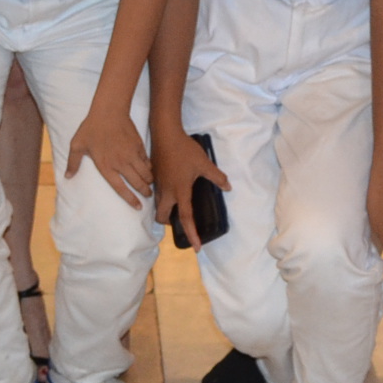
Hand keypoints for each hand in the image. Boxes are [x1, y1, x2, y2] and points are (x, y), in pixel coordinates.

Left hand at [69, 104, 151, 208]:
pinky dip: (149, 167)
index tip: (138, 206)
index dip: (130, 199)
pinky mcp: (139, 146)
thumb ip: (73, 162)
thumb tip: (67, 176)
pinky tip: (148, 169)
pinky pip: (147, 161)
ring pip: (146, 173)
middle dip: (145, 192)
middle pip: (138, 183)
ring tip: (149, 184)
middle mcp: (121, 163)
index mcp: (106, 166)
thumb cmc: (91, 128)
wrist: (108, 110)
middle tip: (148, 196)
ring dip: (149, 181)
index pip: (121, 188)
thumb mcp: (77, 145)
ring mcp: (132, 155)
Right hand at [151, 124, 226, 245]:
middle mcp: (166, 192)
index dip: (192, 234)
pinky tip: (172, 188)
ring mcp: (158, 185)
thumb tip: (228, 187)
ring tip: (177, 205)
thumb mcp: (204, 163)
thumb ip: (217, 177)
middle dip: (169, 223)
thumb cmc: (185, 150)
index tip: (197, 248)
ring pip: (158, 205)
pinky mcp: (154, 177)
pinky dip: (163, 198)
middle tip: (181, 221)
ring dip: (166, 210)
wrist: (165, 133)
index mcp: (180, 191)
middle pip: (163, 217)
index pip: (186, 218)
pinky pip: (156, 194)